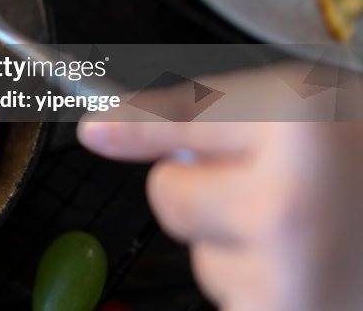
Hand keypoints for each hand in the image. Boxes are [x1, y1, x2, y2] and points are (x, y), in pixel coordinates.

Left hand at [78, 65, 362, 310]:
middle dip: (200, 191)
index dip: (131, 126)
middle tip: (270, 188)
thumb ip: (210, 114)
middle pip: (169, 197)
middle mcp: (287, 205)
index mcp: (297, 129)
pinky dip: (258, 289)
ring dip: (234, 246)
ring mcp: (292, 276)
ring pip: (199, 256)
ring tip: (309, 234)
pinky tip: (310, 272)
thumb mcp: (306, 112)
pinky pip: (231, 301)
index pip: (178, 123)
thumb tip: (102, 127)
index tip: (94, 129)